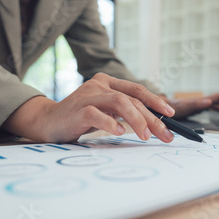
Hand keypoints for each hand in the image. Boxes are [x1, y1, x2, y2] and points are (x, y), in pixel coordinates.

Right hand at [3, 73, 175, 142]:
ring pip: (120, 102)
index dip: (156, 101)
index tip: (171, 115)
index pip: (137, 90)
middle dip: (152, 118)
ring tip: (146, 136)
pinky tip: (119, 133)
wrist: (47, 123)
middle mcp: (99, 84)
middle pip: (132, 99)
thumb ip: (123, 111)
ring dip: (137, 120)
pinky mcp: (78, 109)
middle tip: (165, 135)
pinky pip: (98, 114)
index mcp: (108, 82)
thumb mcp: (105, 112)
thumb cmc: (80, 119)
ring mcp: (88, 95)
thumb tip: (153, 123)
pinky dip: (110, 123)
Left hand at [162, 93, 218, 119]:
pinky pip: (212, 107)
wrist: (163, 108)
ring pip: (217, 103)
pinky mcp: (197, 107)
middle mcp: (203, 101)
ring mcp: (200, 104)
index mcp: (202, 100)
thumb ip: (197, 104)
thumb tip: (210, 102)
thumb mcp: (186, 107)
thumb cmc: (173, 107)